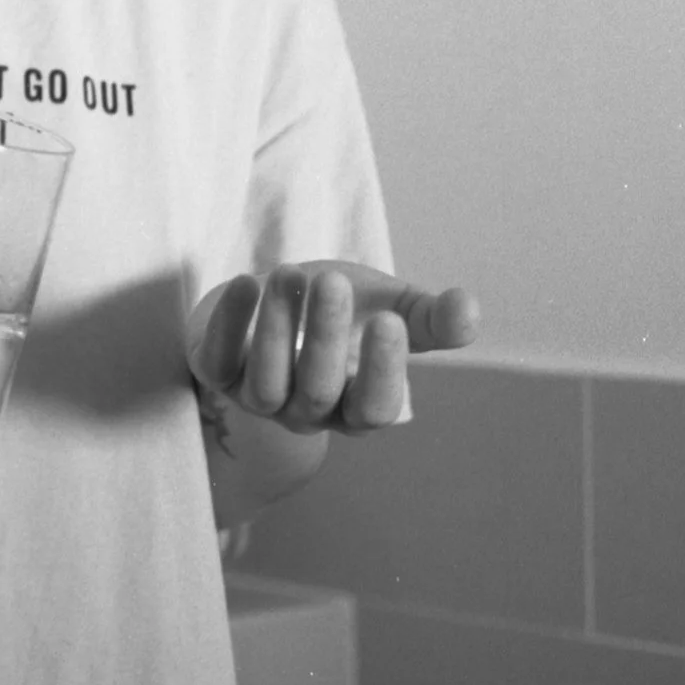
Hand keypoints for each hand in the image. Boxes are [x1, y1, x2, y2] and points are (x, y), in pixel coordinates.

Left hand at [187, 261, 480, 436]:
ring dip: (276, 326)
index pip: (373, 410)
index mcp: (355, 405)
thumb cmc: (340, 310)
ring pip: (266, 381)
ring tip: (290, 272)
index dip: (382, 373)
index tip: (390, 321)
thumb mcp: (389, 308)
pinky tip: (246, 283)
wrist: (276, 297)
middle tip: (331, 280)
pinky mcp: (215, 372)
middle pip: (316, 391)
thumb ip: (430, 317)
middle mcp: (306, 412)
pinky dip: (229, 324)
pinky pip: (216, 360)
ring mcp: (257, 397)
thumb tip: (469, 308)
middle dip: (324, 335)